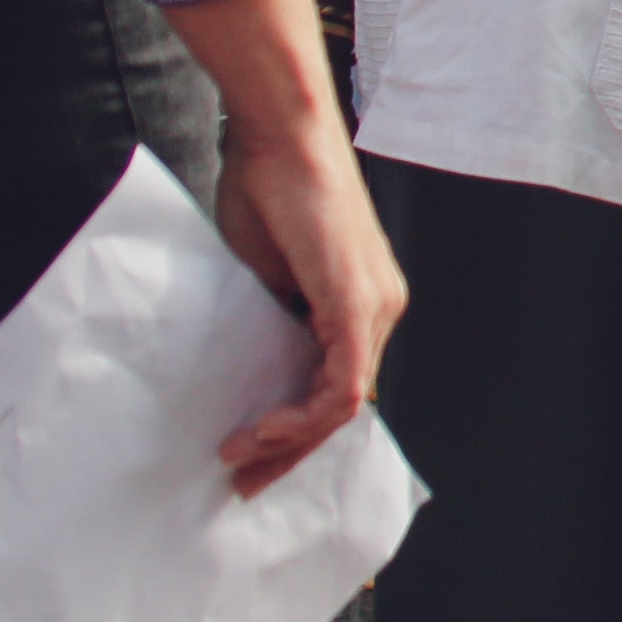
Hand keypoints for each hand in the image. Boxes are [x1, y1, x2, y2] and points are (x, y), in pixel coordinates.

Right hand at [207, 102, 405, 497]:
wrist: (278, 138)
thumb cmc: (265, 190)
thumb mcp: (263, 274)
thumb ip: (269, 319)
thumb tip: (247, 367)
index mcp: (361, 302)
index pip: (338, 385)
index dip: (296, 429)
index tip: (249, 456)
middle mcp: (382, 307)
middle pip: (344, 404)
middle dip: (291, 451)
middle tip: (244, 483)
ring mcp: (376, 305)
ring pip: (344, 402)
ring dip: (289, 440)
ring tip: (239, 457)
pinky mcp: (358, 303)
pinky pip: (343, 382)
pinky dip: (302, 415)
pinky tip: (262, 430)